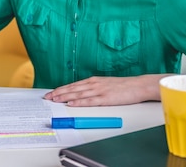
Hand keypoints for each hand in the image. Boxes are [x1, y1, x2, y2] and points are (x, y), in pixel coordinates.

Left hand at [43, 74, 164, 106]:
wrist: (138, 85)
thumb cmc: (123, 86)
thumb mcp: (105, 84)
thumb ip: (93, 88)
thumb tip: (82, 94)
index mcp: (93, 81)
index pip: (73, 85)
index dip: (61, 89)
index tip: (51, 92)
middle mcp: (94, 84)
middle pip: (73, 89)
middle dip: (58, 93)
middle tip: (48, 97)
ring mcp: (99, 91)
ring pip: (78, 94)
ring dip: (65, 97)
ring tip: (55, 100)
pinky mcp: (106, 98)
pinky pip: (90, 101)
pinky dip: (79, 102)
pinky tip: (71, 104)